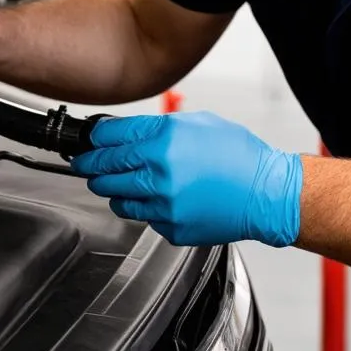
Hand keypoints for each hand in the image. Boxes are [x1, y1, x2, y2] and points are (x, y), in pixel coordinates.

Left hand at [71, 112, 303, 246]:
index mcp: (164, 141)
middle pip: (105, 170)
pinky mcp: (171, 227)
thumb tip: (129, 133)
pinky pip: (142, 217)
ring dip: (111, 189)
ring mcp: (164, 204)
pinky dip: (141, 207)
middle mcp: (159, 173)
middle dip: (91, 166)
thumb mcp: (198, 123)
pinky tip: (152, 198)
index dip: (94, 139)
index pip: (110, 138)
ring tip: (112, 183)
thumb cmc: (238, 156)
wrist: (266, 194)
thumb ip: (159, 128)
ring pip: (117, 198)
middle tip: (84, 164)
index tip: (88, 141)